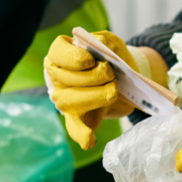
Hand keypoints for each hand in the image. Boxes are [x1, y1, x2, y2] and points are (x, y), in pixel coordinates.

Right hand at [45, 31, 137, 149]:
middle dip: (91, 77)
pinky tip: (89, 140)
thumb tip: (100, 45)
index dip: (72, 57)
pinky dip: (81, 135)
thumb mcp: (111, 43)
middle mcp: (57, 77)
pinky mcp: (76, 117)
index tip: (89, 60)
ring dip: (94, 97)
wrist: (123, 79)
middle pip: (65, 78)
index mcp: (62, 54)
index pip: (58, 53)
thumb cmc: (112, 58)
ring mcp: (64, 98)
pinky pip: (73, 127)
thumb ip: (105, 41)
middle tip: (111, 75)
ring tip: (113, 91)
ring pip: (70, 101)